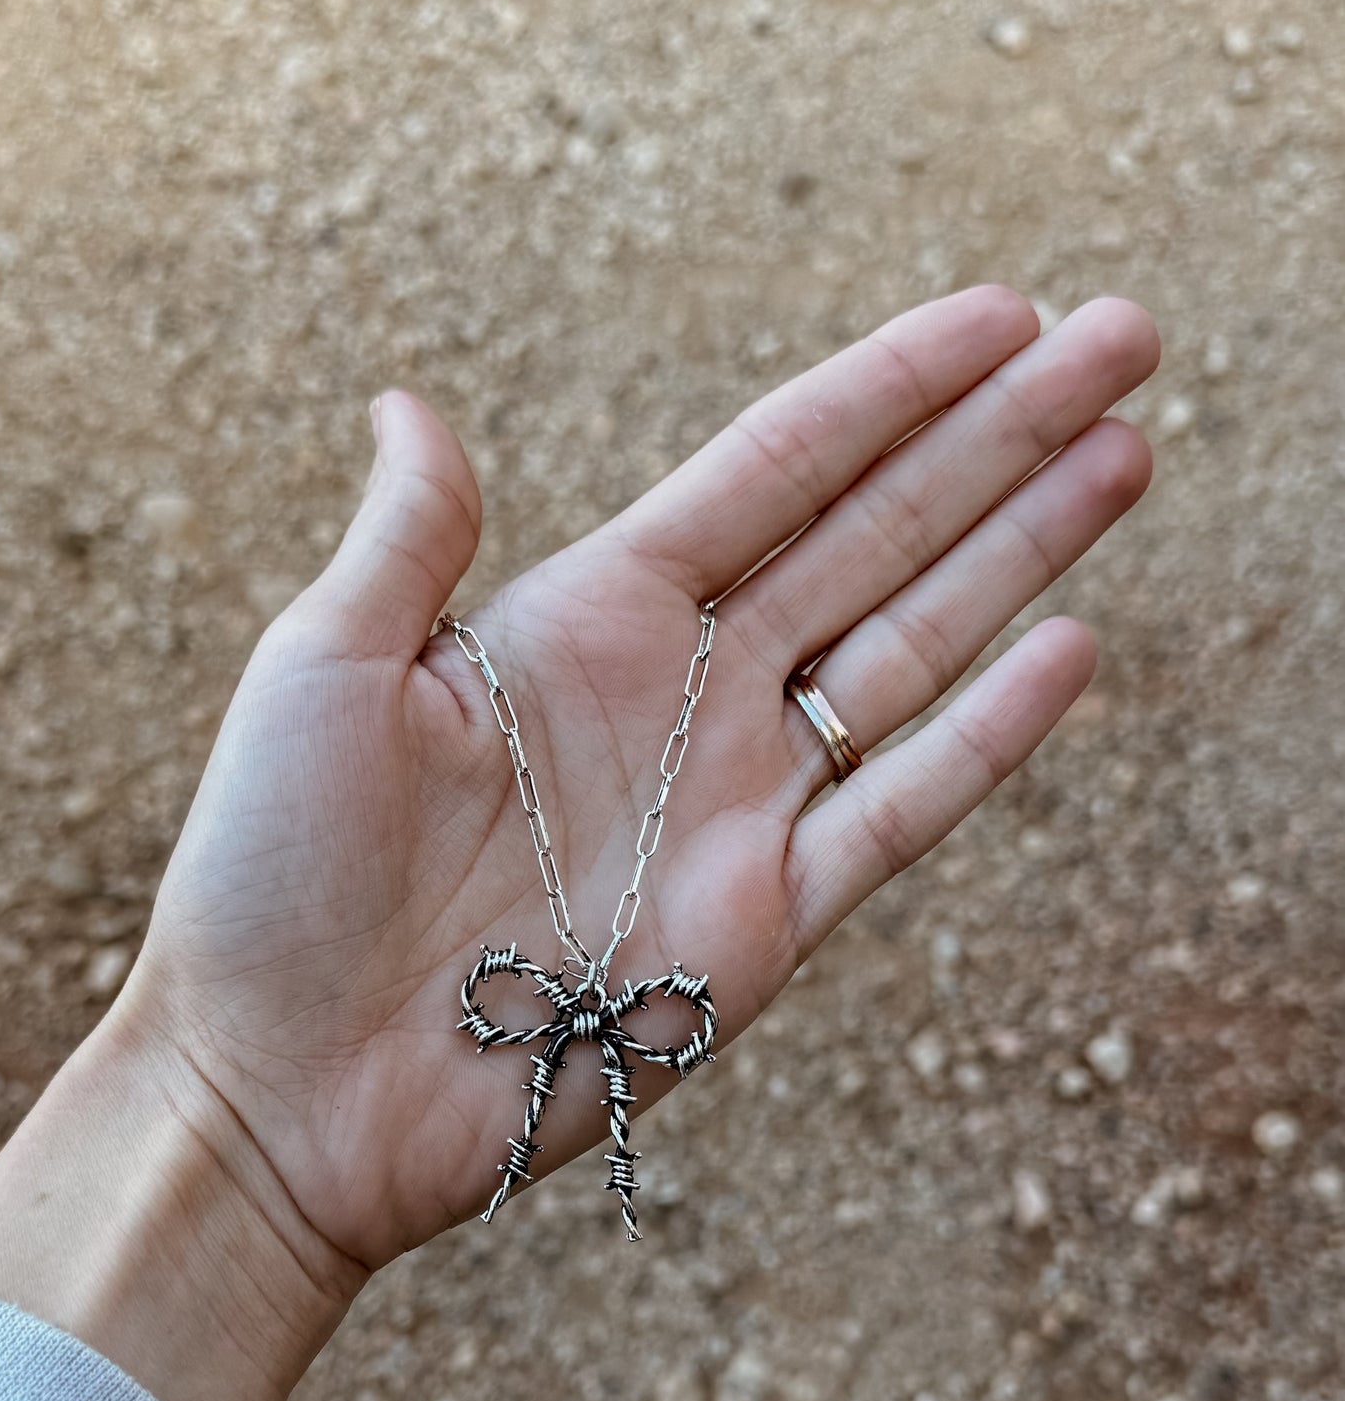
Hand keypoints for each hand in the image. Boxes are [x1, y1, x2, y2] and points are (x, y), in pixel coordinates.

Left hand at [0, 287, 1156, 1400]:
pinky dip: (984, 737)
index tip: (1000, 312)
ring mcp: (734, 810)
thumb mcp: (320, 671)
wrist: (284, 1088)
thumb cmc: (270, 879)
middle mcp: (682, 697)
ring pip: (912, 649)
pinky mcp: (760, 928)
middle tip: (1123, 337)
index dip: (890, 390)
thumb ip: (410, 539)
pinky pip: (897, 814)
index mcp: (586, 617)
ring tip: (1130, 453)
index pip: (776, 468)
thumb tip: (410, 402)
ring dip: (1022, 552)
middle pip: (877, 535)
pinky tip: (1066, 647)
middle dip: (1001, 438)